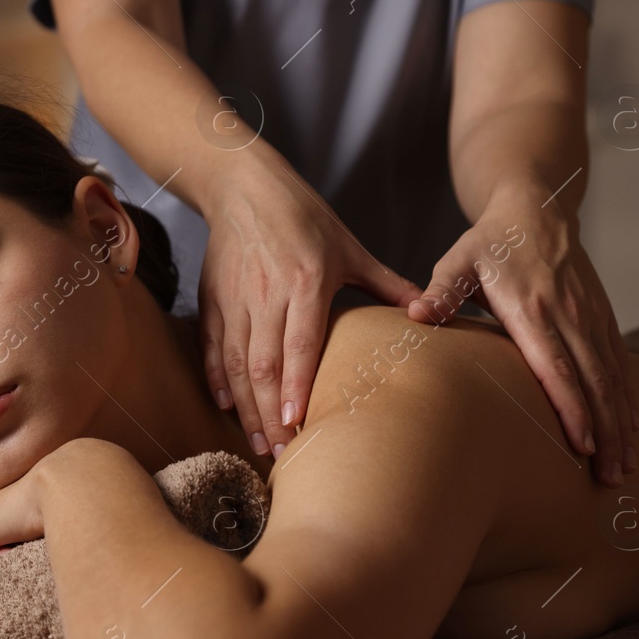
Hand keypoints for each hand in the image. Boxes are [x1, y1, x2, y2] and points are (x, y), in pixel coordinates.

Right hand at [199, 144, 421, 458]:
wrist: (243, 186)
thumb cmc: (303, 215)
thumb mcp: (350, 246)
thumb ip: (387, 283)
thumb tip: (428, 311)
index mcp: (305, 281)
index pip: (298, 343)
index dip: (295, 385)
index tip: (297, 422)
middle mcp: (267, 293)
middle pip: (263, 364)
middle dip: (269, 412)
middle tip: (280, 452)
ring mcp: (235, 297)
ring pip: (234, 361)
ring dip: (244, 405)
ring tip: (257, 441)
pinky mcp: (212, 298)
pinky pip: (211, 345)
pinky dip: (216, 377)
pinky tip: (226, 405)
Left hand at [407, 198, 638, 487]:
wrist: (538, 209)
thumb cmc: (491, 241)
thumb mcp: (459, 259)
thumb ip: (441, 290)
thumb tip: (415, 313)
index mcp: (533, 308)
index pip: (556, 365)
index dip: (572, 406)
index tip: (583, 444)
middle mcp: (570, 315)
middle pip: (594, 382)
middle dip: (605, 432)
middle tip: (610, 478)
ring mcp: (592, 317)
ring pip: (614, 378)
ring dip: (621, 424)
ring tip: (625, 467)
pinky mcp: (603, 317)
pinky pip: (621, 364)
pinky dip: (627, 400)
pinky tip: (630, 430)